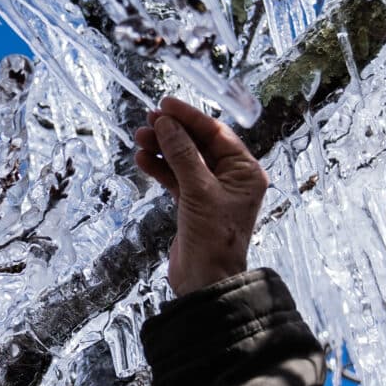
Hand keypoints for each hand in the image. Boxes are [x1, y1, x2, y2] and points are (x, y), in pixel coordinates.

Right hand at [133, 96, 268, 295]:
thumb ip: (182, 155)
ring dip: (163, 148)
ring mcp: (212, 191)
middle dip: (173, 132)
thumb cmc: (213, 239)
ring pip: (184, 159)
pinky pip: (176, 177)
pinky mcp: (194, 204)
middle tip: (149, 119)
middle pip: (199, 144)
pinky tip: (143, 159)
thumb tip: (167, 124)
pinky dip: (160, 168)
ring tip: (140, 138)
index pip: (216, 133)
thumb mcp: (198, 191)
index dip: (190, 117)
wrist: (205, 281)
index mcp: (245, 171)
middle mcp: (231, 178)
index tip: (166, 104)